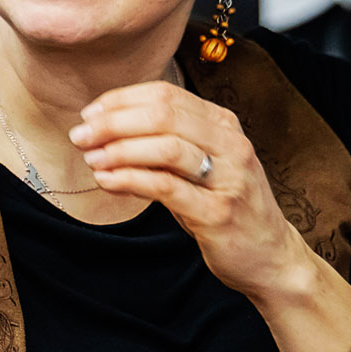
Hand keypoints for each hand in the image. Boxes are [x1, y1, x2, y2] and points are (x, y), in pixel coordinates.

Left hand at [68, 83, 320, 304]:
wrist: (269, 256)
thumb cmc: (225, 206)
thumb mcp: (201, 166)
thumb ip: (165, 143)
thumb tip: (105, 129)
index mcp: (224, 124)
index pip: (166, 94)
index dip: (122, 100)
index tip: (90, 114)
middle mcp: (231, 145)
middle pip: (163, 115)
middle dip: (113, 122)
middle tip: (80, 135)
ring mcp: (228, 178)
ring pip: (166, 147)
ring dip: (120, 150)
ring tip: (92, 159)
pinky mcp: (218, 212)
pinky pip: (167, 187)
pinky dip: (131, 180)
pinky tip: (107, 181)